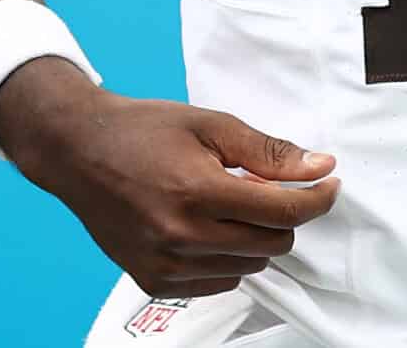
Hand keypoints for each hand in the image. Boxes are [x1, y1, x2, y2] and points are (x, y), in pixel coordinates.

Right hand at [0, 57, 341, 298]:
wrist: (78, 152)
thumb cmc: (143, 132)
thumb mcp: (213, 125)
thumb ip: (269, 152)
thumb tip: (320, 167)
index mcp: (198, 193)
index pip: (283, 212)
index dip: (317, 198)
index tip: (328, 184)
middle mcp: (180, 237)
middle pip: (272, 243)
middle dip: (285, 215)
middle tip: (268, 187)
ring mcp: (164, 264)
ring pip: (249, 266)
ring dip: (256, 237)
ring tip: (230, 203)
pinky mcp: (152, 280)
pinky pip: (218, 282)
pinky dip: (229, 258)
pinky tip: (211, 227)